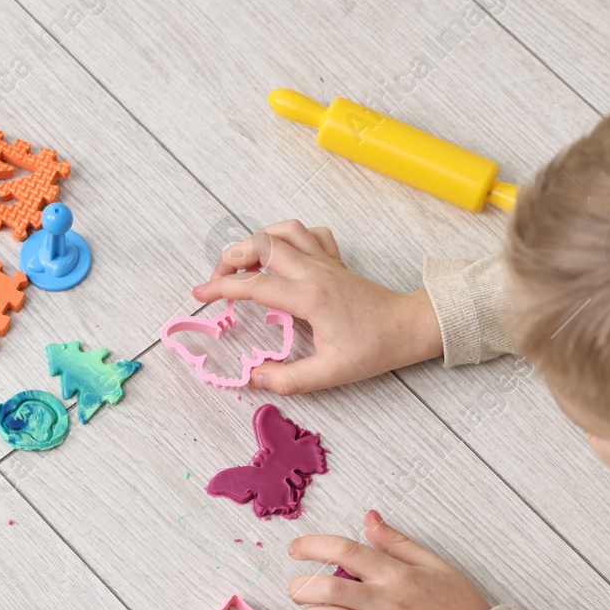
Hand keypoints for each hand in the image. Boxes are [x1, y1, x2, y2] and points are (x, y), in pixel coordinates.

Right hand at [191, 220, 441, 393]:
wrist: (409, 327)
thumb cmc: (374, 349)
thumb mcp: (330, 373)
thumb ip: (287, 380)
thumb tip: (254, 379)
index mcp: (308, 296)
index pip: (253, 285)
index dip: (221, 290)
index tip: (200, 297)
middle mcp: (314, 270)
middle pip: (261, 244)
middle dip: (230, 258)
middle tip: (218, 282)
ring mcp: (325, 260)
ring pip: (283, 230)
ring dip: (257, 241)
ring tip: (244, 265)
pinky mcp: (336, 260)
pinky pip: (308, 233)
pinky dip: (288, 237)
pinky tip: (282, 256)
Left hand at [287, 510, 490, 609]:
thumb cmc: (461, 609)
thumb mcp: (436, 566)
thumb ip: (398, 543)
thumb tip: (368, 518)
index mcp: (398, 575)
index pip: (346, 550)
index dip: (313, 545)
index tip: (295, 549)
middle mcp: (388, 603)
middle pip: (328, 587)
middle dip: (301, 587)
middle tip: (298, 591)